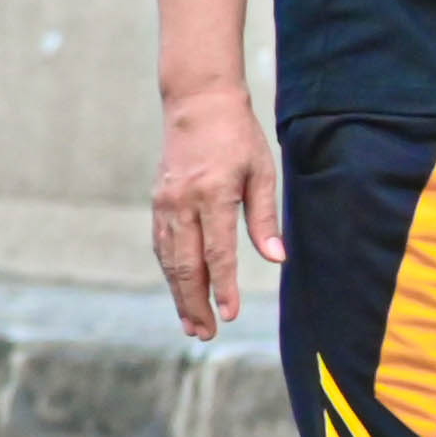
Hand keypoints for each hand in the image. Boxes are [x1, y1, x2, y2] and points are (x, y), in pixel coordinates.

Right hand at [151, 86, 285, 339]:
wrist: (196, 103)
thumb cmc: (237, 136)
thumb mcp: (262, 171)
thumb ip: (265, 217)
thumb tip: (277, 258)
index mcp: (212, 194)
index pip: (218, 251)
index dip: (224, 286)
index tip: (228, 314)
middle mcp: (182, 202)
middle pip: (185, 264)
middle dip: (195, 302)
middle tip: (205, 333)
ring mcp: (165, 203)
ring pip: (169, 259)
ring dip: (179, 294)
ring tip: (191, 323)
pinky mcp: (158, 203)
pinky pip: (161, 245)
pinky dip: (170, 271)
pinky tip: (179, 289)